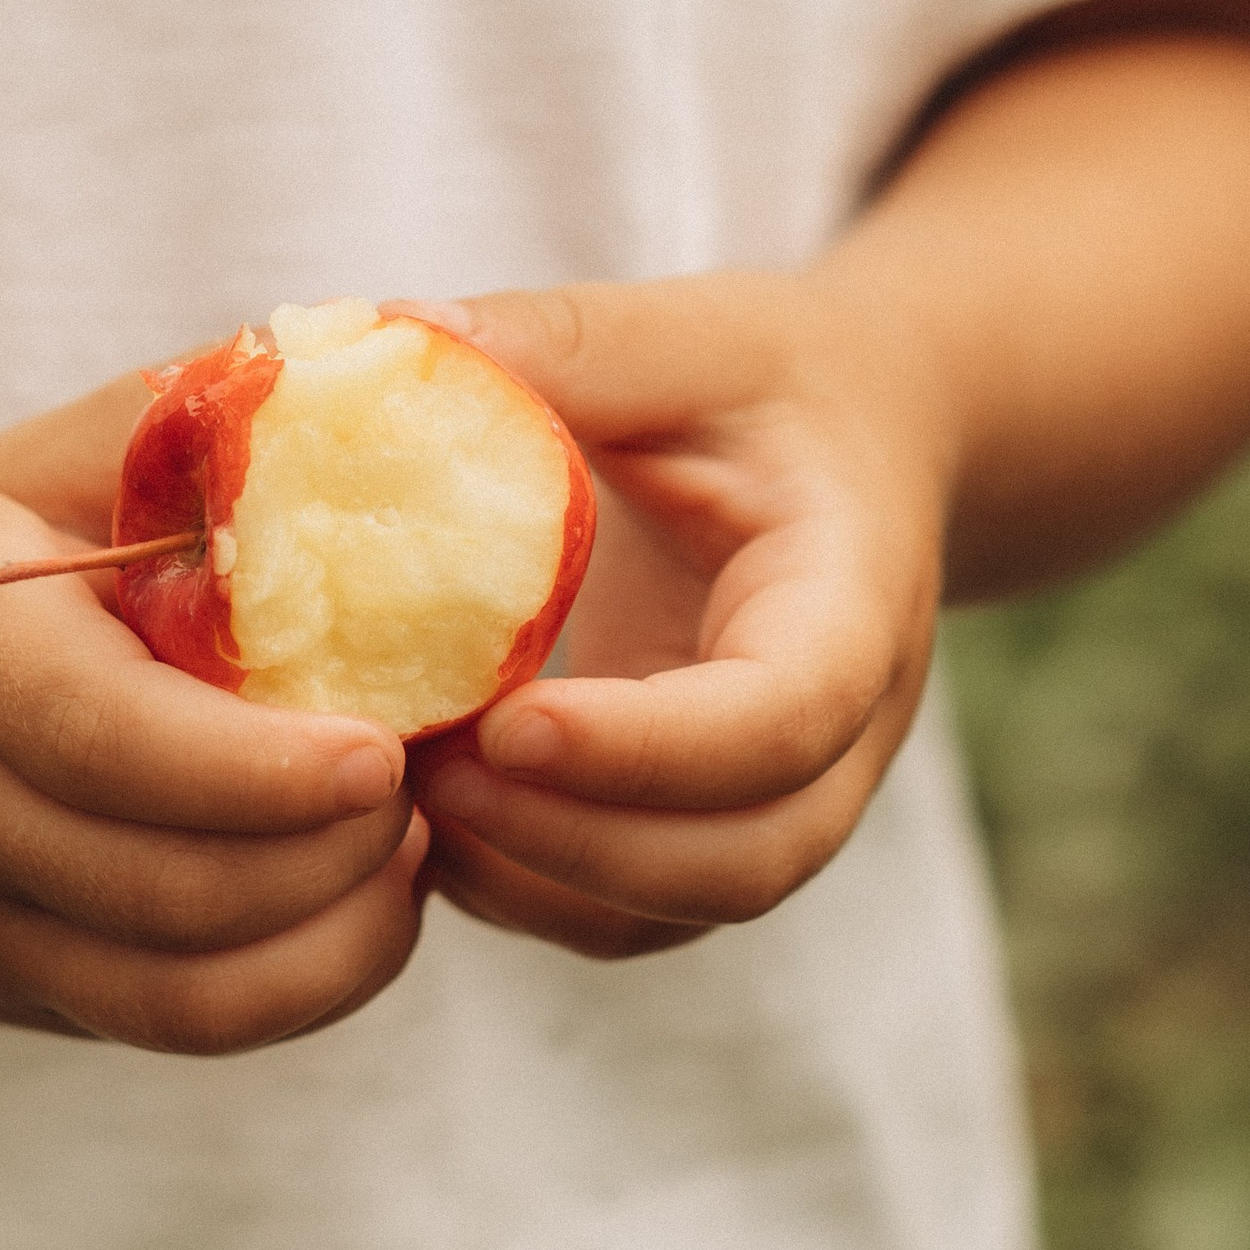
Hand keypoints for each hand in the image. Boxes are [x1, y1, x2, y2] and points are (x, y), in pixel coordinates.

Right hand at [0, 374, 428, 1048]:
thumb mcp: (36, 465)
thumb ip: (182, 432)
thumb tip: (375, 386)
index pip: (101, 739)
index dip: (252, 770)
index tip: (383, 751)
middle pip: (158, 889)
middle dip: (327, 855)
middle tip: (426, 778)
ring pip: (178, 992)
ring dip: (332, 937)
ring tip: (411, 849)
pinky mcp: (9, 996)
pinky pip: (174, 1027)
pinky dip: (300, 987)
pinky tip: (360, 907)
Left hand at [409, 274, 947, 961]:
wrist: (857, 446)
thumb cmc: (770, 383)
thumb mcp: (690, 334)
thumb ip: (565, 341)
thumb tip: (392, 337)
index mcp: (856, 603)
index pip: (784, 719)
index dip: (647, 748)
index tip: (507, 723)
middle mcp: (845, 734)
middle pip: (744, 858)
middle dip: (577, 842)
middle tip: (429, 772)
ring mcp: (782, 800)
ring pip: (676, 910)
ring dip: (535, 880)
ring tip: (409, 796)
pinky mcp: (704, 830)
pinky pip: (622, 915)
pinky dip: (520, 893)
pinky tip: (422, 820)